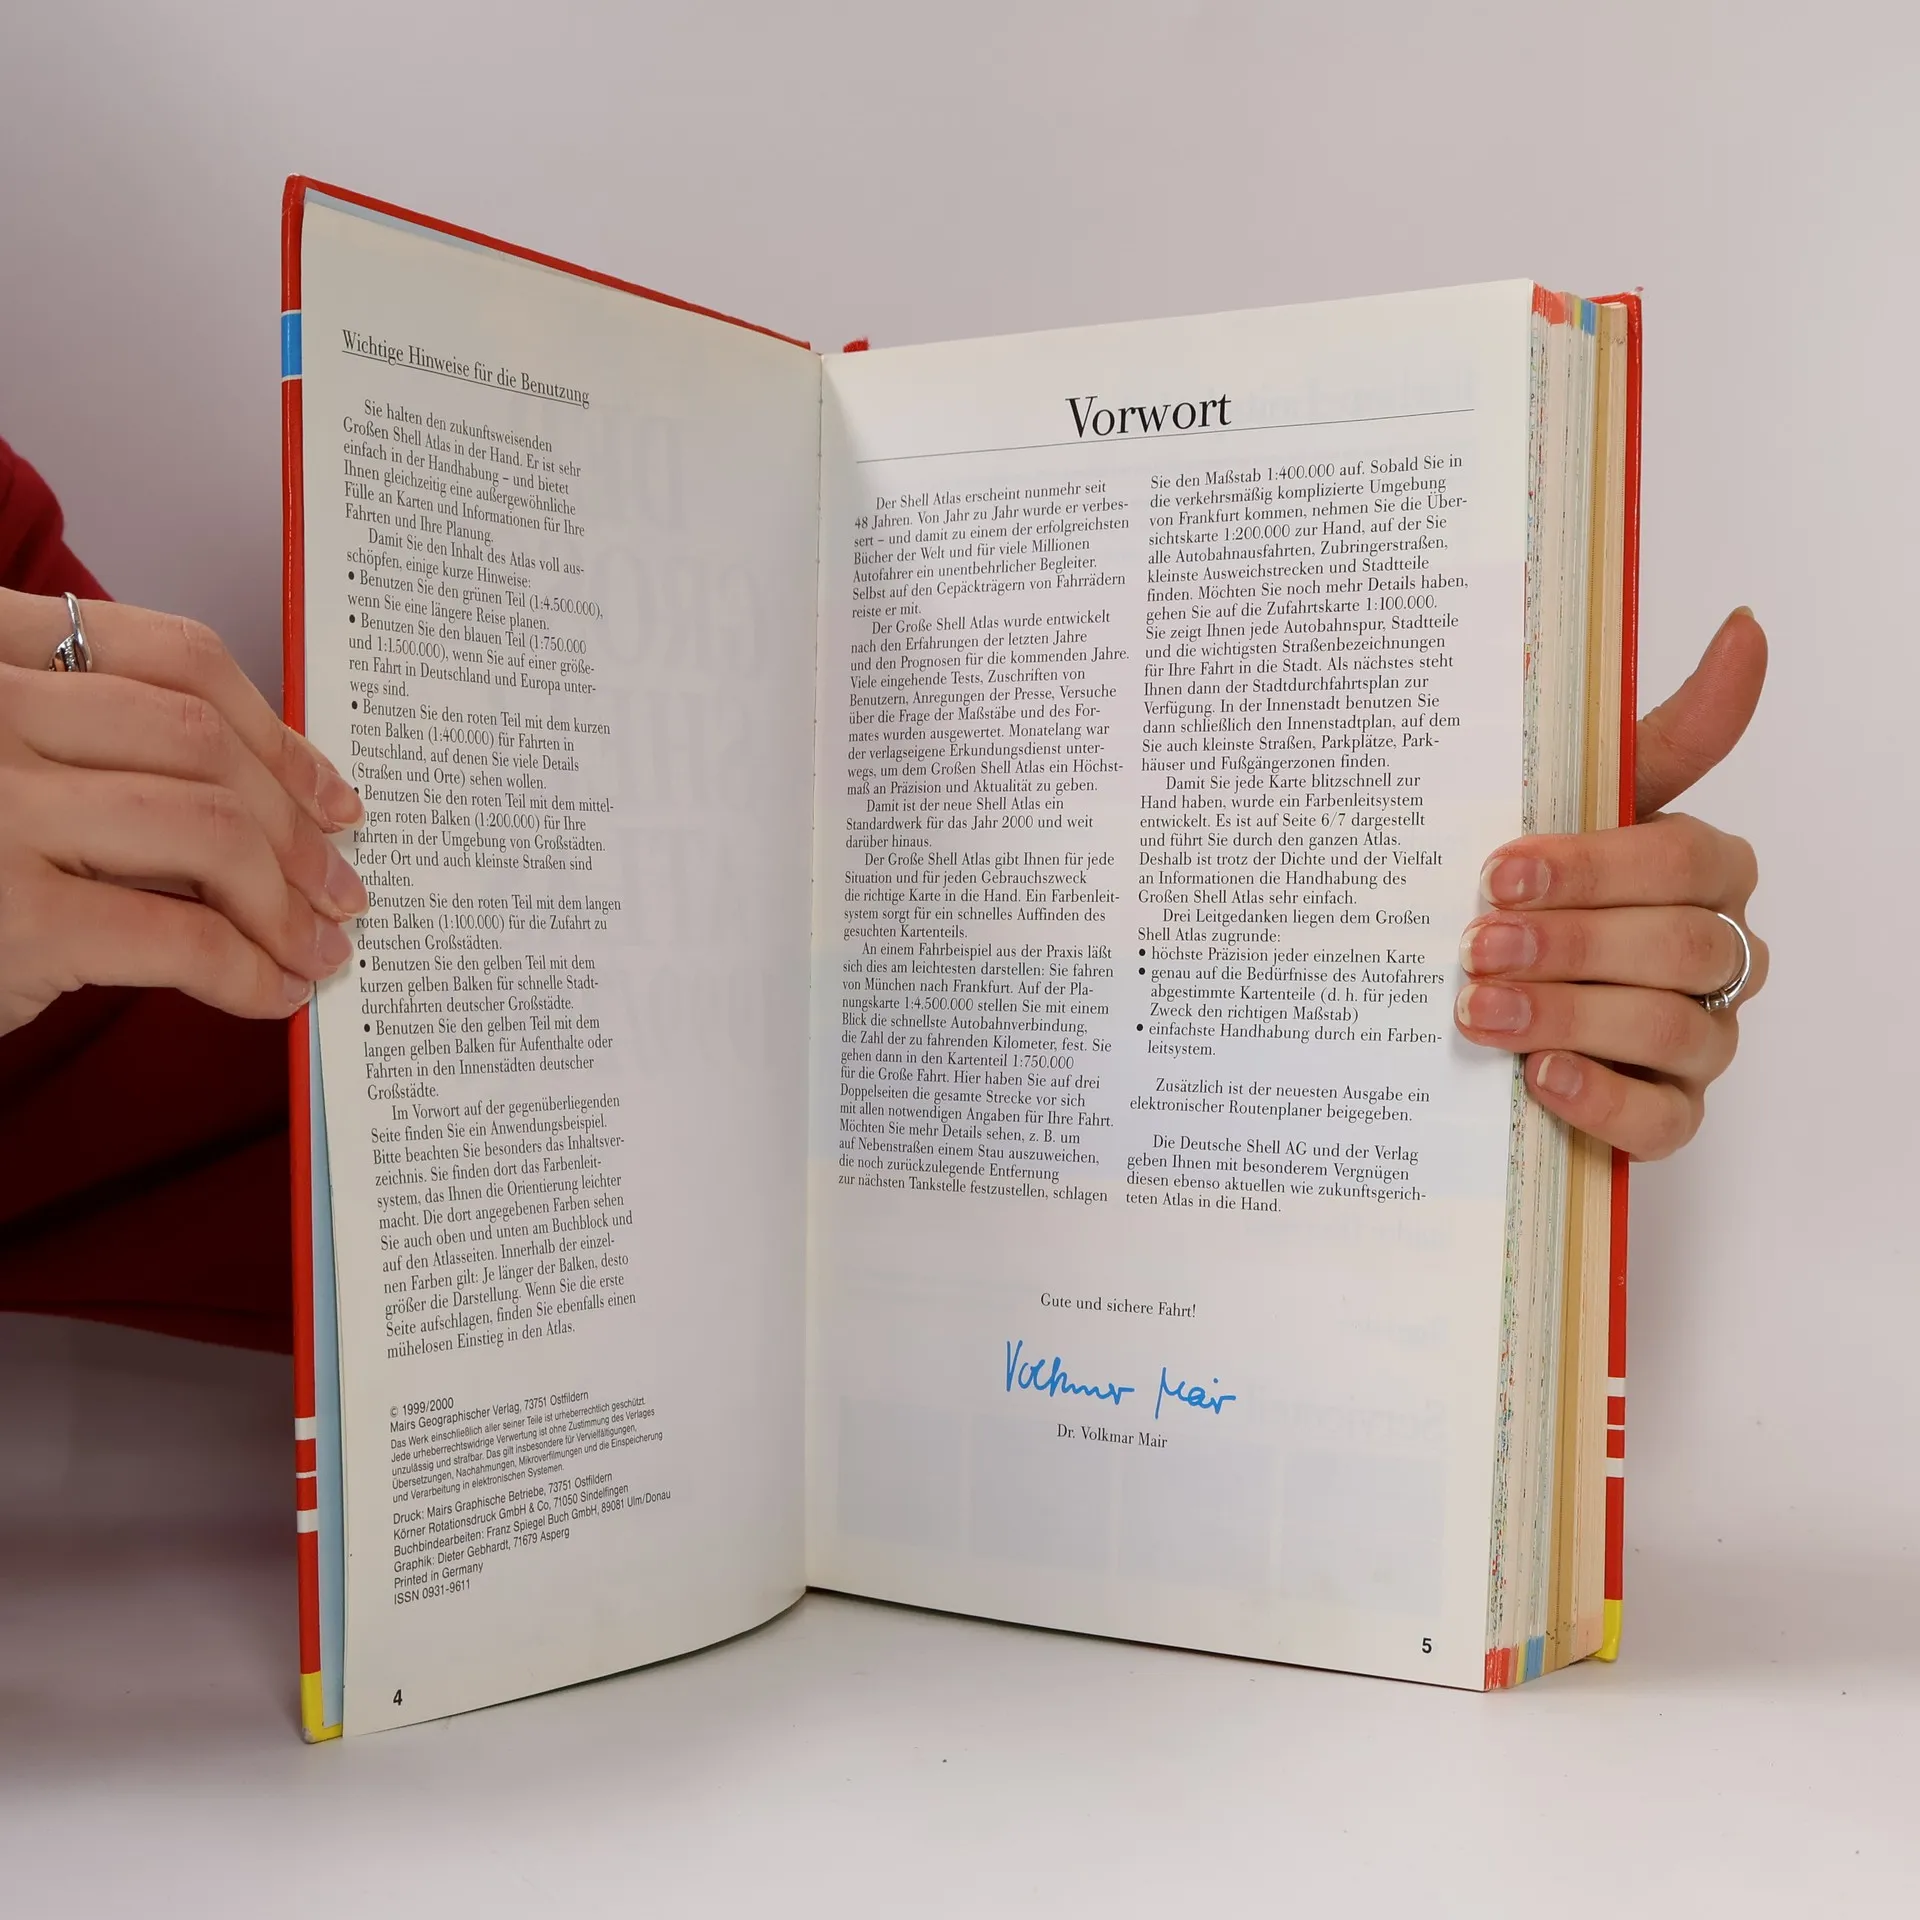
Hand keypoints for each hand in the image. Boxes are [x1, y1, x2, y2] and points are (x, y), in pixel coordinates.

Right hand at [0, 588, 366, 1036]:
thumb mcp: (9, 774)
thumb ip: (104, 761)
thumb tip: (280, 810)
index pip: (174, 656)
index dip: (276, 731)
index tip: (332, 792)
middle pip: (204, 742)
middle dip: (297, 823)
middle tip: (342, 885)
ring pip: (207, 828)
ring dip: (288, 900)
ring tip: (321, 945)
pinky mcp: (10, 919)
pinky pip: (178, 939)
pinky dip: (248, 970)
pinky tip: (273, 993)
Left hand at [1455, 607, 1768, 1158]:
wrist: (1485, 994)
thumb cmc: (1540, 890)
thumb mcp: (1580, 805)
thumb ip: (1666, 733)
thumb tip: (1744, 627)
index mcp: (1702, 871)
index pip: (1684, 860)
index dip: (1594, 868)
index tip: (1501, 872)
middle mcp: (1717, 953)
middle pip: (1679, 947)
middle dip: (1573, 944)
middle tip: (1477, 946)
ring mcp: (1700, 1037)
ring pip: (1674, 1031)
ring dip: (1571, 1017)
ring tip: (1480, 1012)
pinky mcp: (1668, 1113)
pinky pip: (1666, 1122)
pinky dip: (1603, 1100)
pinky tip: (1540, 1079)